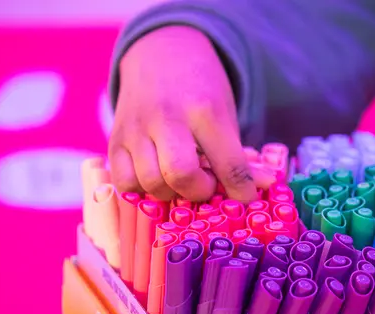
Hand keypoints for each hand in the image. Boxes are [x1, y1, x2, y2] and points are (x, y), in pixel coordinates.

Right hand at [109, 26, 272, 202]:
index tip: (246, 198)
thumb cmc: (199, 90)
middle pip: (181, 175)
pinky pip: (125, 182)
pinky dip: (142, 190)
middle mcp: (167, 118)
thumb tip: (260, 188)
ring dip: (171, 193)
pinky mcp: (115, 139)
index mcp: (204, 110)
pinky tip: (156, 178)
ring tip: (181, 180)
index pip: (229, 164)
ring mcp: (136, 129)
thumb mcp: (225, 114)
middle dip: (199, 191)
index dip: (242, 190)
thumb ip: (238, 155)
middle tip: (206, 184)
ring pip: (151, 183)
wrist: (159, 54)